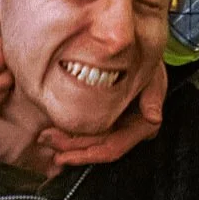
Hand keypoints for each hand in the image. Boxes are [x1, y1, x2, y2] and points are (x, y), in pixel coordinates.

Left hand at [40, 60, 167, 167]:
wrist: (138, 45)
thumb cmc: (146, 59)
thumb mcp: (152, 71)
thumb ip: (154, 93)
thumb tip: (153, 117)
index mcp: (142, 125)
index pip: (112, 147)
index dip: (87, 153)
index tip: (64, 154)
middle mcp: (128, 129)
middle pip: (96, 147)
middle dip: (71, 147)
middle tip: (46, 140)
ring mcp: (116, 124)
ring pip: (89, 142)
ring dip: (66, 143)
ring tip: (45, 138)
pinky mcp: (105, 116)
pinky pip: (86, 130)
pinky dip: (69, 132)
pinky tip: (52, 131)